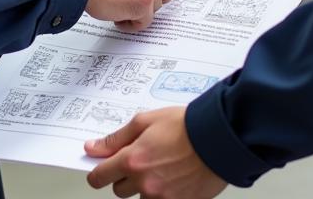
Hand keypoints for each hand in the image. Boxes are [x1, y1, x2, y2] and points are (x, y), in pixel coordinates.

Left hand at [85, 107, 226, 197]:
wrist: (219, 138)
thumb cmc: (186, 125)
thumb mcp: (146, 121)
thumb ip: (117, 138)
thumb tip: (93, 148)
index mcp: (132, 160)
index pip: (100, 177)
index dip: (98, 172)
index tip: (100, 169)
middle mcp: (144, 183)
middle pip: (119, 189)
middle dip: (126, 175)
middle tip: (143, 158)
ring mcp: (161, 198)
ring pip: (141, 197)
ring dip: (146, 185)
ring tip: (164, 165)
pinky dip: (164, 192)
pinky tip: (175, 176)